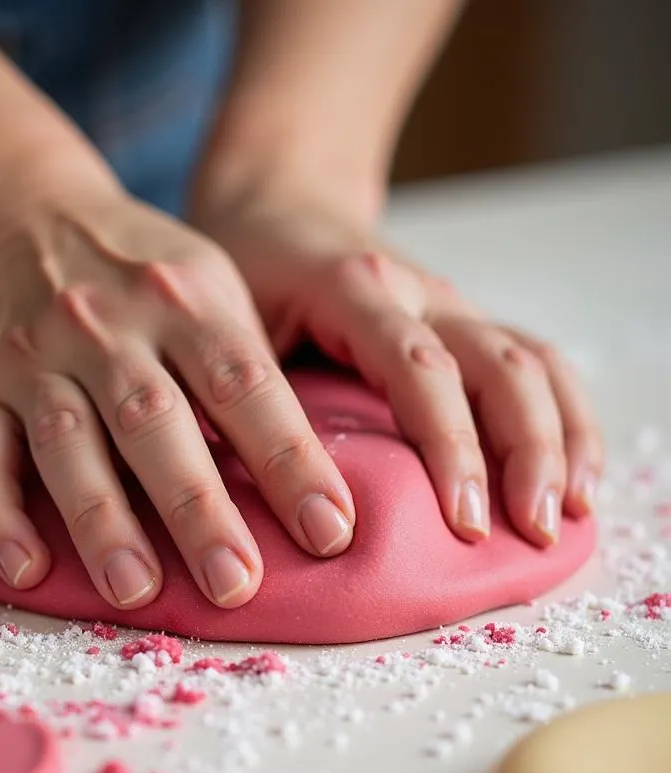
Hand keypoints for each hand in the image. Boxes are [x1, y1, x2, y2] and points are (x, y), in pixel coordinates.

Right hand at [0, 174, 357, 611]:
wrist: (14, 212)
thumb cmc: (133, 270)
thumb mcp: (205, 283)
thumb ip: (245, 364)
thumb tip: (306, 472)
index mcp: (183, 300)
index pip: (245, 385)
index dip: (289, 459)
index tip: (330, 531)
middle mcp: (106, 326)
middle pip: (155, 422)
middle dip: (196, 507)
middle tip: (235, 584)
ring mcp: (34, 356)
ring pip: (67, 444)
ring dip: (101, 521)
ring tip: (136, 591)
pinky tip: (26, 571)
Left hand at [191, 170, 602, 546]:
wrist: (278, 204)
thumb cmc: (249, 274)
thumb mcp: (232, 324)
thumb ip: (251, 391)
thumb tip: (254, 489)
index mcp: (355, 287)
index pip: (417, 367)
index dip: (447, 443)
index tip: (461, 520)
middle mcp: (417, 291)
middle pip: (495, 364)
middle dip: (523, 451)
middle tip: (527, 531)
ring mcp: (450, 304)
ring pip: (529, 361)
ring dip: (557, 440)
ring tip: (566, 514)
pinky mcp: (465, 321)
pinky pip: (536, 360)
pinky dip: (566, 417)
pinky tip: (577, 473)